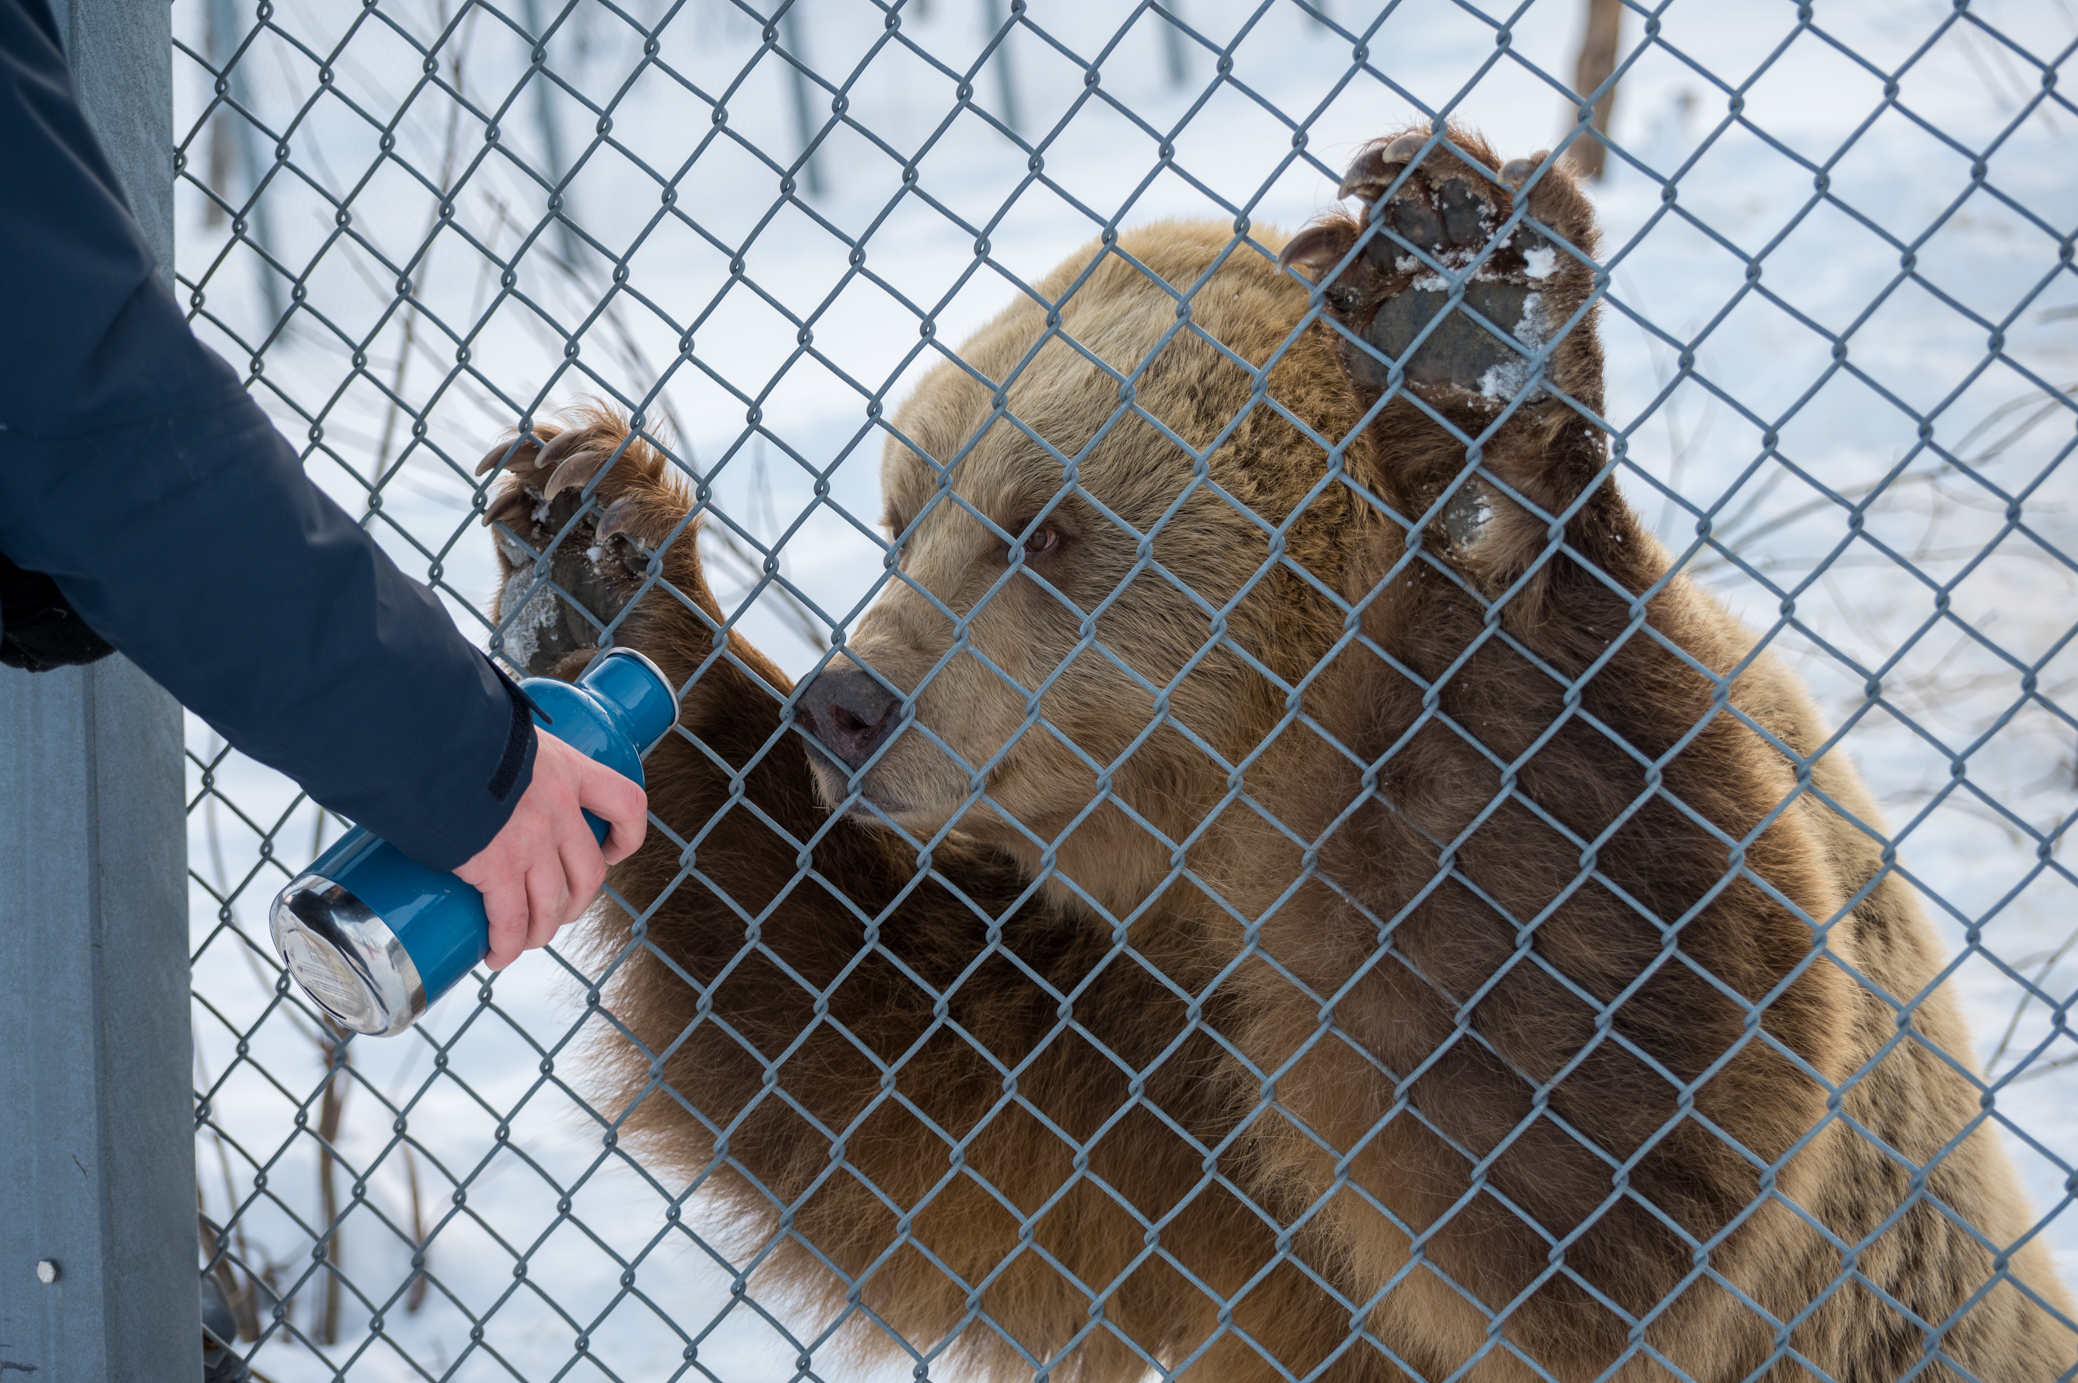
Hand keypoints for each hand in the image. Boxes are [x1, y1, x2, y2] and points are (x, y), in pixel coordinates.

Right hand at [453, 729, 647, 969]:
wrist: (424, 740)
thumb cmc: (450, 728)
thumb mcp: (499, 732)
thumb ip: (503, 755)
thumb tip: (477, 762)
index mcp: (568, 770)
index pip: (626, 803)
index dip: (628, 836)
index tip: (611, 853)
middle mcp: (559, 809)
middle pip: (589, 873)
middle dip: (576, 902)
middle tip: (556, 911)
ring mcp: (530, 841)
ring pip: (554, 905)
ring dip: (541, 931)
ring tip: (524, 940)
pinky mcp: (495, 867)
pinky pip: (511, 920)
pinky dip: (507, 945)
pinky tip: (497, 954)